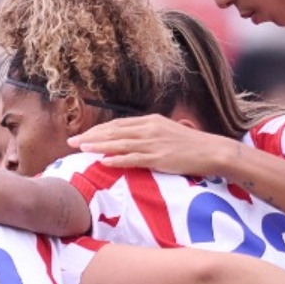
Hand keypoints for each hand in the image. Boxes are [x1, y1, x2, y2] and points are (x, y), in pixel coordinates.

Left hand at [70, 116, 238, 177]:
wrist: (213, 150)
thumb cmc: (191, 145)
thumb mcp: (167, 132)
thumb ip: (149, 134)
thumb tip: (131, 139)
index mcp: (150, 121)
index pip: (118, 124)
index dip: (98, 130)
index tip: (82, 135)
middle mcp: (149, 129)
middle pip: (114, 131)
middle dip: (90, 137)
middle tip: (71, 141)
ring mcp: (154, 143)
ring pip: (120, 143)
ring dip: (98, 146)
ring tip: (80, 149)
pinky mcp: (159, 157)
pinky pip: (134, 158)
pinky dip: (117, 159)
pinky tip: (103, 162)